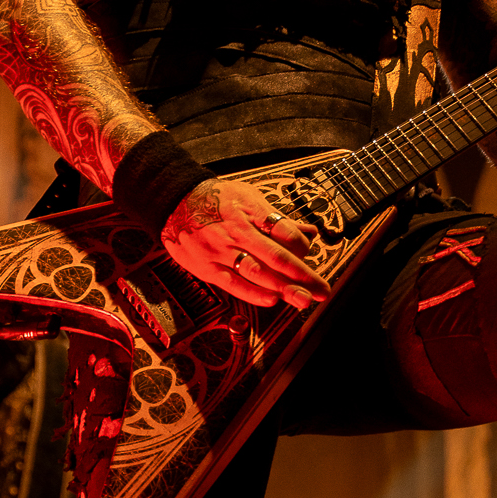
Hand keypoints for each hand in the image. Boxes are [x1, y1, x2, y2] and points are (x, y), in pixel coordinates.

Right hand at [160, 177, 329, 308]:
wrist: (174, 201)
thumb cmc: (215, 199)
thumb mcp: (249, 197)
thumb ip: (279, 218)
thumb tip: (309, 232)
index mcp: (250, 212)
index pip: (284, 230)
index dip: (302, 244)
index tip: (311, 251)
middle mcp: (238, 232)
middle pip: (276, 256)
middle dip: (303, 275)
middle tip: (322, 290)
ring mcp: (221, 251)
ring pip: (257, 273)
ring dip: (283, 288)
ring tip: (304, 299)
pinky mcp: (208, 267)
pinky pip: (233, 283)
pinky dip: (253, 293)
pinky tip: (271, 300)